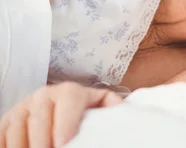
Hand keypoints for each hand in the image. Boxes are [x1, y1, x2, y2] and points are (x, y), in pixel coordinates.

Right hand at [0, 82, 122, 147]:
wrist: (61, 105)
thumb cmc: (84, 110)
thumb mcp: (100, 104)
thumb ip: (112, 106)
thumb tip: (125, 113)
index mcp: (70, 91)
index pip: (68, 101)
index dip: (65, 123)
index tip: (64, 144)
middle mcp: (43, 95)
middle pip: (39, 119)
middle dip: (42, 142)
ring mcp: (22, 107)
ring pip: (17, 129)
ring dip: (23, 146)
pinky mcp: (7, 120)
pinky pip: (2, 134)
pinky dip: (8, 146)